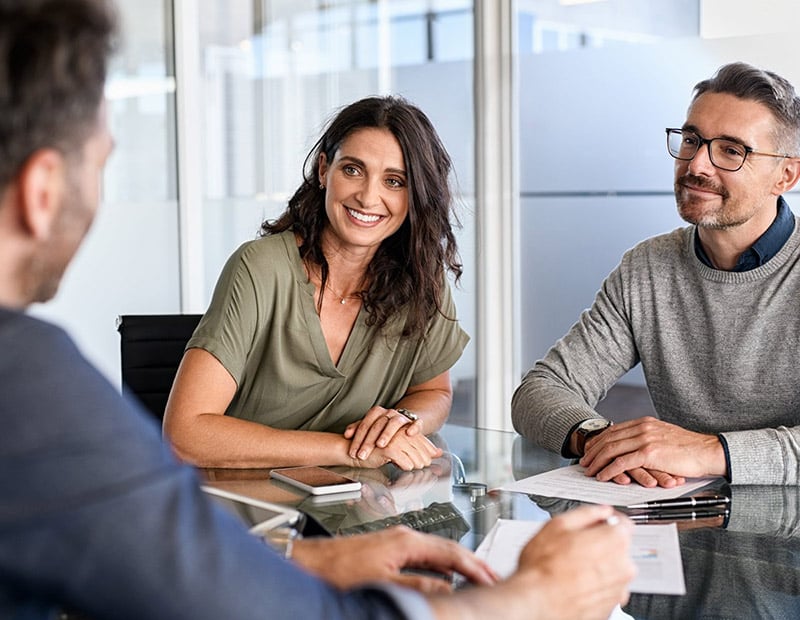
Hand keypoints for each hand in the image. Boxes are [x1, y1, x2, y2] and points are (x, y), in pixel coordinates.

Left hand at [291, 525, 497, 593]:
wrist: (311, 561)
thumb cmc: (339, 569)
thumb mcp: (383, 582)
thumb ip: (418, 585)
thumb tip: (447, 588)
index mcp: (406, 541)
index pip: (451, 552)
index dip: (474, 567)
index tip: (491, 578)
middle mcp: (404, 536)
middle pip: (448, 549)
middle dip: (472, 564)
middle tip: (492, 578)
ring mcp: (397, 540)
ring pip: (437, 552)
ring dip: (458, 566)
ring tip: (476, 578)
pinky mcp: (389, 548)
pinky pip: (424, 555)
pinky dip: (441, 566)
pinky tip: (445, 578)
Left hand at [345, 406, 422, 460]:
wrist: (403, 422)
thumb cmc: (384, 427)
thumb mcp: (370, 427)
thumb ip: (357, 429)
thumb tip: (347, 434)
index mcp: (377, 413)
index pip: (365, 424)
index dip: (358, 439)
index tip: (353, 453)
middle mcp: (389, 413)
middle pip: (377, 425)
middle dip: (368, 441)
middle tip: (362, 455)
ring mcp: (402, 417)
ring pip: (394, 423)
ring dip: (387, 434)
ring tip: (380, 445)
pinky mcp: (414, 422)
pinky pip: (416, 423)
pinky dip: (413, 427)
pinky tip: (409, 434)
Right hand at [514, 505, 635, 618]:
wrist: (537, 601)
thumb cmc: (543, 567)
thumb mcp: (558, 524)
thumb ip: (586, 513)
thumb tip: (599, 511)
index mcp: (614, 540)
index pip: (623, 523)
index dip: (606, 520)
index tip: (597, 522)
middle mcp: (623, 566)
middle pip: (618, 547)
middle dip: (600, 544)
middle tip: (575, 546)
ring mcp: (618, 589)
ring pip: (612, 569)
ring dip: (598, 565)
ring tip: (571, 566)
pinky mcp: (610, 607)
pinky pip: (606, 589)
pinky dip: (595, 584)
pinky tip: (574, 581)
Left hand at [579, 416, 725, 486]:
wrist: (708, 451)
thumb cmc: (690, 449)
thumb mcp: (664, 437)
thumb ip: (648, 439)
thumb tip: (633, 448)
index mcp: (645, 422)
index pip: (614, 430)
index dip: (599, 441)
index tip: (590, 449)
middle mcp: (642, 427)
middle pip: (609, 438)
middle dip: (593, 451)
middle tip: (584, 462)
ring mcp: (645, 439)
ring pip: (612, 450)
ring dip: (597, 461)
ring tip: (590, 471)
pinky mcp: (649, 453)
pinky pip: (622, 462)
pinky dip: (609, 470)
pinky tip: (604, 476)